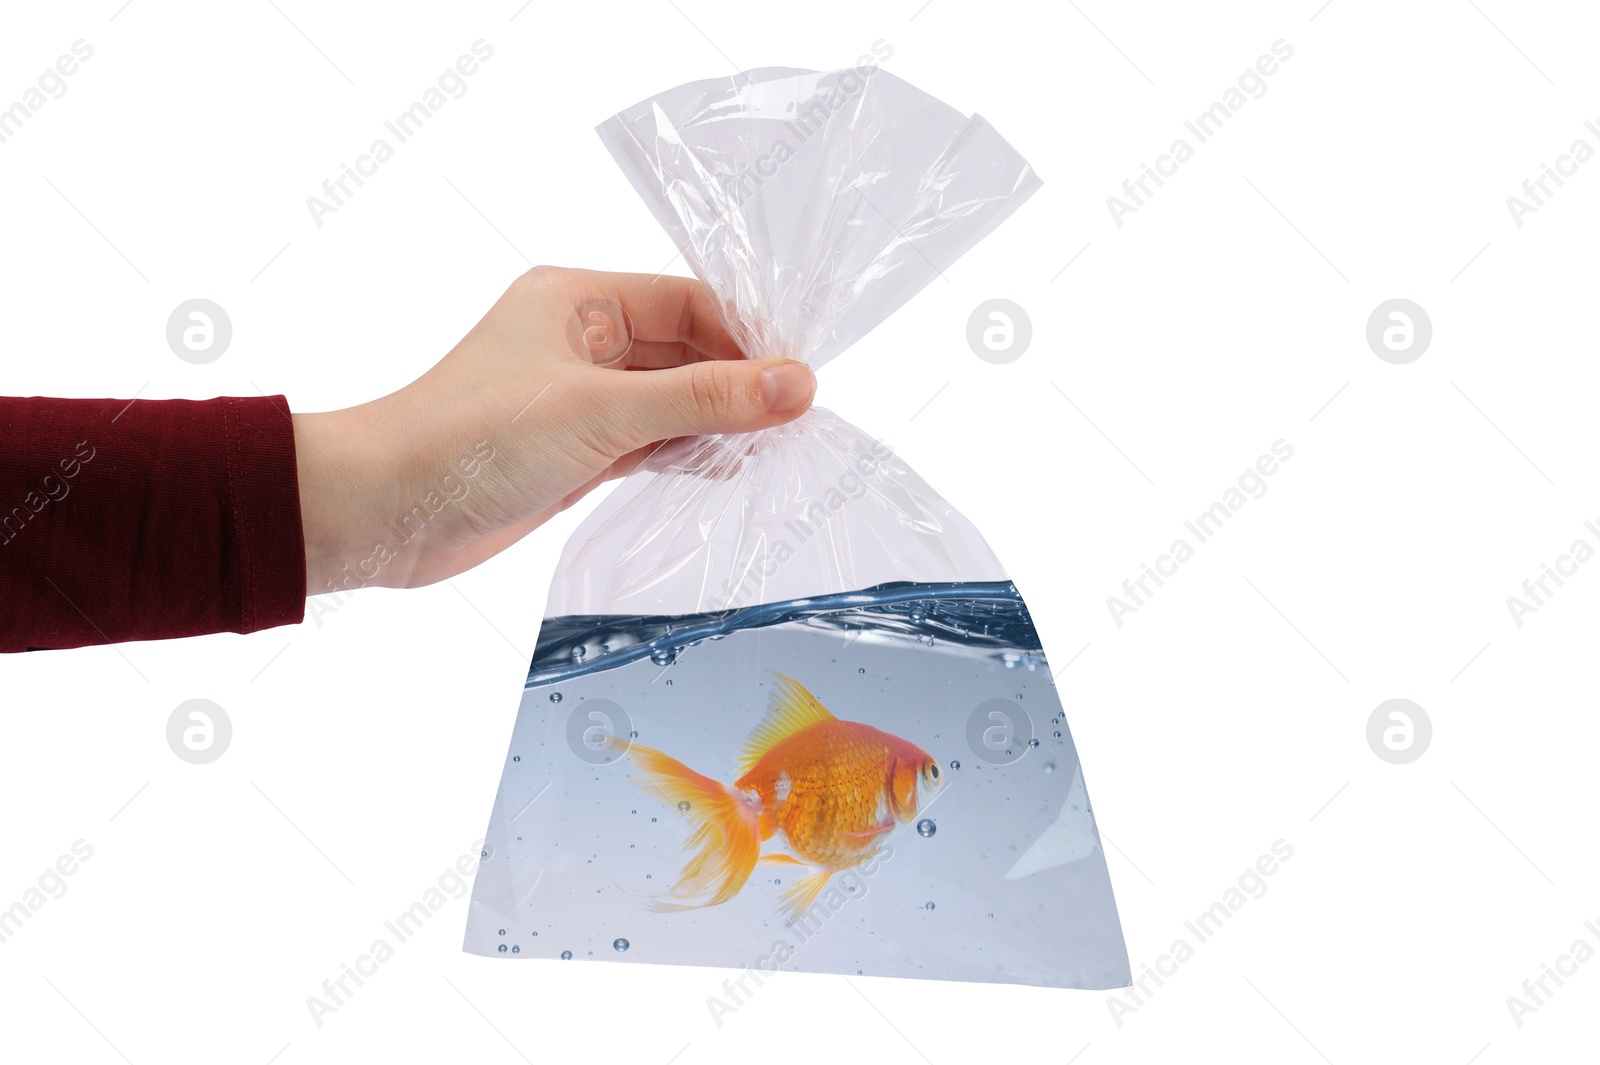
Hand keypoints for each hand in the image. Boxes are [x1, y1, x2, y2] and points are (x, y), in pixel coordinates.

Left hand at [291, 267, 815, 592]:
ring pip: (672, 401)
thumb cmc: (471, 440)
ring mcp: (578, 400)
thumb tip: (798, 385)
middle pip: (686, 350)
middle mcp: (580, 341)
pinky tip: (728, 474)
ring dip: (717, 423)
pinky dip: (689, 456)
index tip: (798, 381)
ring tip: (773, 452)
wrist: (381, 512)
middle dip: (738, 384)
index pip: (689, 301)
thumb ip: (704, 399)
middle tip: (795, 424)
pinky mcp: (575, 453)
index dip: (747, 336)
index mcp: (577, 300)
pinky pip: (652, 443)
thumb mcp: (603, 412)